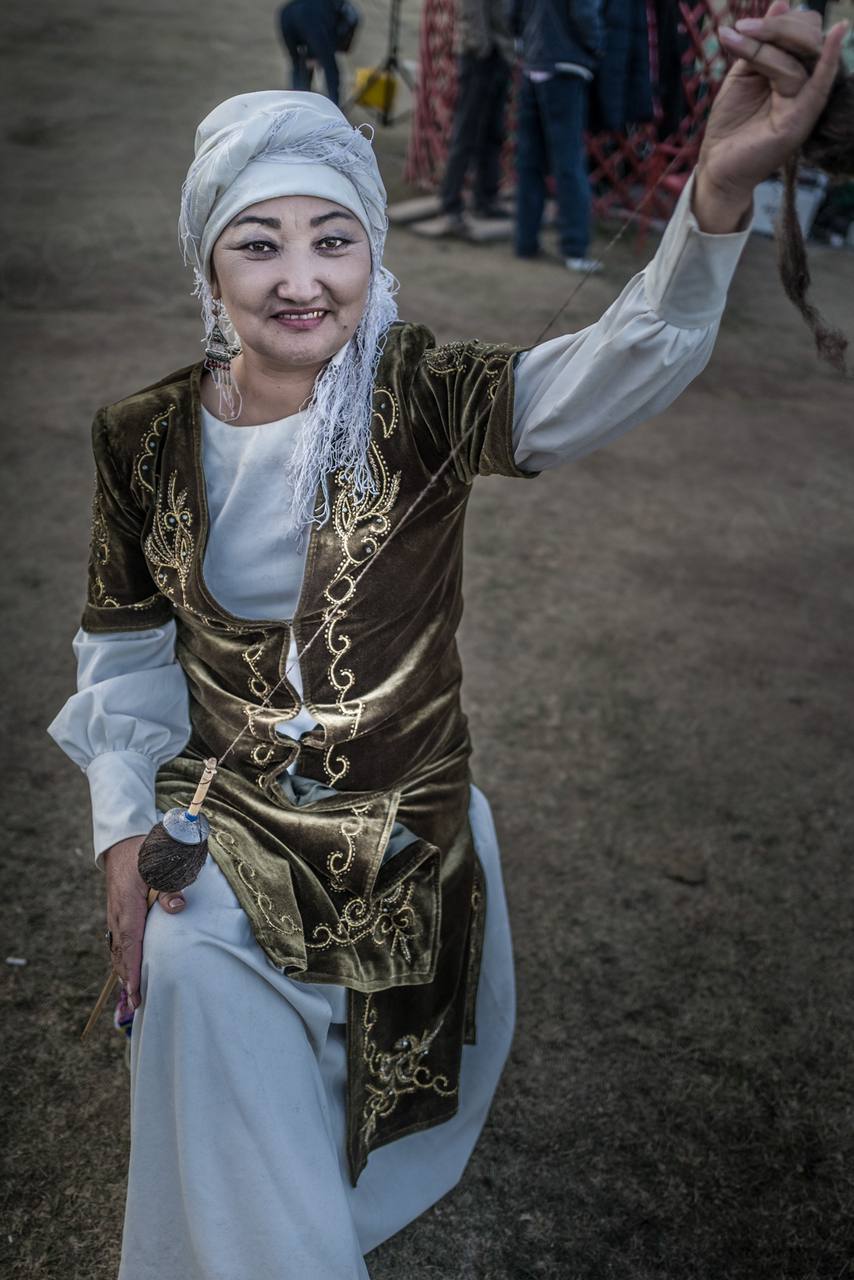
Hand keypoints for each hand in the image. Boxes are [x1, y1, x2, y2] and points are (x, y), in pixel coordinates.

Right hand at [104, 835, 185, 1009]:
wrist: (123, 842)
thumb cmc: (144, 852)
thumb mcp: (159, 864)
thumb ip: (169, 885)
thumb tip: (177, 907)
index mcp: (128, 905)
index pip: (130, 943)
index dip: (133, 970)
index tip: (135, 992)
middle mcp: (118, 914)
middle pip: (121, 953)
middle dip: (128, 979)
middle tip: (135, 1005)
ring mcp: (115, 914)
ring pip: (118, 948)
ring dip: (124, 971)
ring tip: (131, 995)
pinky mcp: (118, 912)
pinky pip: (118, 940)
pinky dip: (121, 958)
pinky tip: (126, 970)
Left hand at [697, 1, 847, 208]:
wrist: (715, 166)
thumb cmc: (730, 124)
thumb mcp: (743, 74)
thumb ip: (761, 44)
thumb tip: (782, 2)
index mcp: (795, 72)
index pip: (803, 31)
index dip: (780, 21)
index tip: (743, 25)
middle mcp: (805, 86)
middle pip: (807, 40)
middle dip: (775, 28)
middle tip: (740, 29)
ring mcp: (804, 104)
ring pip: (799, 59)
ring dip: (764, 45)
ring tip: (734, 38)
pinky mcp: (798, 122)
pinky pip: (818, 86)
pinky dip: (828, 60)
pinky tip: (837, 33)